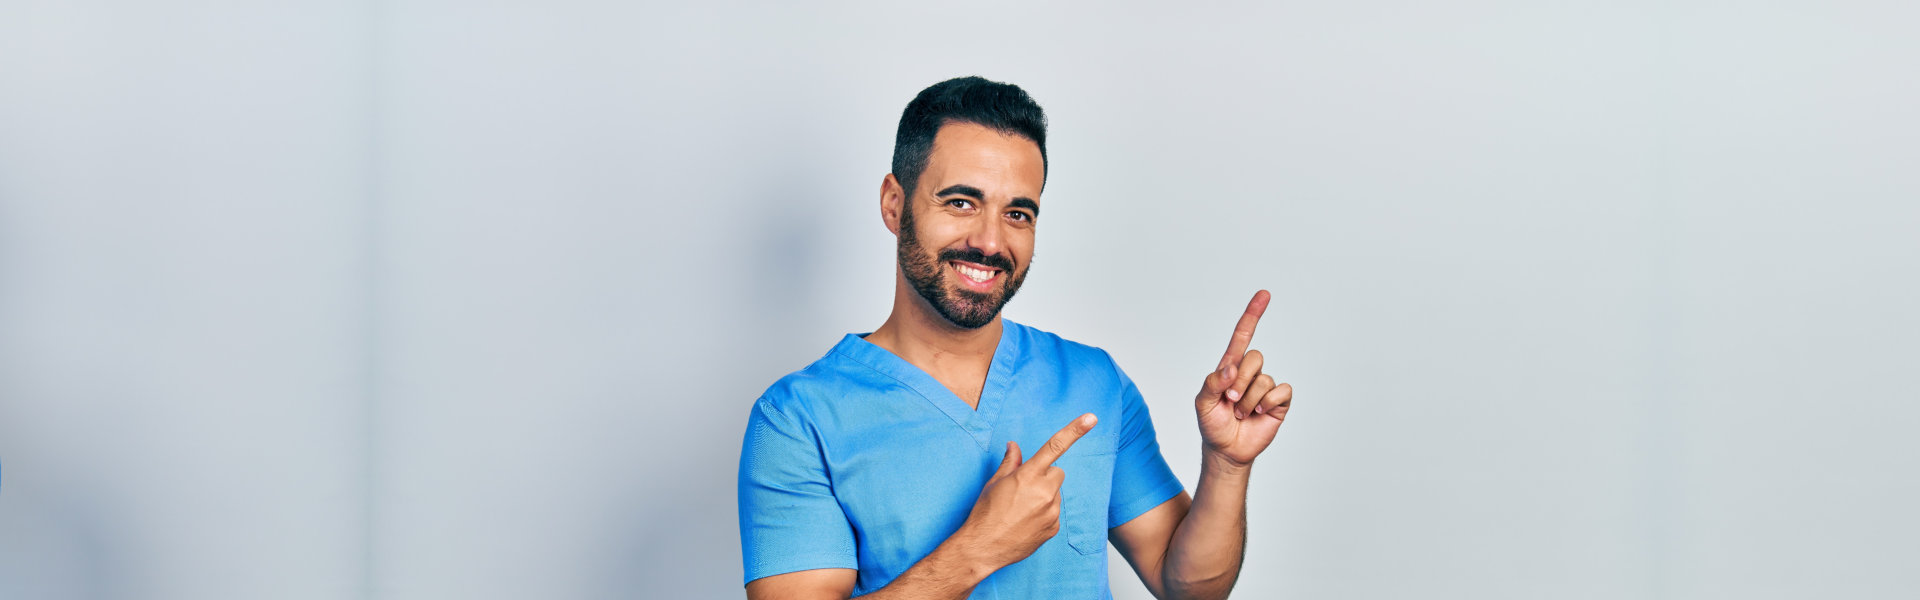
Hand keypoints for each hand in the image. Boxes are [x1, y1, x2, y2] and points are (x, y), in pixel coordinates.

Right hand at [954, 414, 1097, 568]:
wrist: (983, 548)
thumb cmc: (985, 514)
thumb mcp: (994, 483)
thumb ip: (1010, 462)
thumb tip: (1014, 446)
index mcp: (1028, 476)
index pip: (1055, 447)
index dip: (1075, 430)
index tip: (1091, 418)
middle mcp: (1044, 492)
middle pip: (1057, 472)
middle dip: (1045, 475)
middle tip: (1025, 488)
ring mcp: (1051, 511)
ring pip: (1056, 493)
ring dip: (1044, 495)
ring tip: (1022, 509)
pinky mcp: (1054, 527)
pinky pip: (1054, 511)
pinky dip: (1044, 513)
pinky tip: (1026, 521)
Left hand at [1194, 290, 1292, 466]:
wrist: (1226, 451)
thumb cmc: (1212, 424)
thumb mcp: (1202, 403)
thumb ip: (1212, 383)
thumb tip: (1230, 369)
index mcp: (1230, 367)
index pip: (1242, 336)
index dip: (1253, 315)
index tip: (1264, 295)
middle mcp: (1250, 373)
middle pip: (1254, 357)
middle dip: (1241, 381)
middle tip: (1231, 401)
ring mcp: (1265, 386)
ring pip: (1265, 379)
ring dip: (1250, 400)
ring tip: (1241, 413)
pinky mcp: (1279, 401)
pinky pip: (1282, 391)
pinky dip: (1268, 403)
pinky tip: (1259, 413)